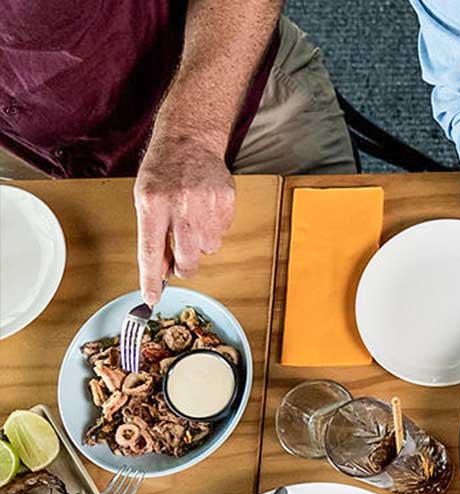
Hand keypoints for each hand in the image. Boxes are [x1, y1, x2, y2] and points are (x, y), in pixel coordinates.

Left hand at [133, 137, 235, 305]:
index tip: (151, 298)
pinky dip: (214, 227)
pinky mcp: (226, 202)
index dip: (151, 279)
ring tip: (193, 218)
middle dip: (184, 266)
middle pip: (187, 260)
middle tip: (181, 258)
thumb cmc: (163, 171)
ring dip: (201, 242)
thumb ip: (153, 236)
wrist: (190, 141)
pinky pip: (222, 233)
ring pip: (208, 248)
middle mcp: (179, 206)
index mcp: (152, 204)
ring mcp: (206, 204)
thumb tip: (161, 270)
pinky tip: (205, 209)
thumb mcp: (145, 201)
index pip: (150, 251)